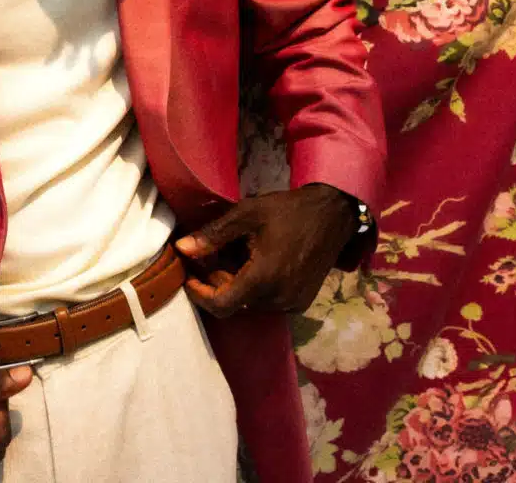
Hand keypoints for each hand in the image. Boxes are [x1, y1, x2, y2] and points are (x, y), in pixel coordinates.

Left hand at [175, 184, 357, 317]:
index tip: (188, 276)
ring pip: (249, 303)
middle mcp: (279, 299)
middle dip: (215, 283)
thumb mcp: (247, 214)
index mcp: (264, 278)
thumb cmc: (288, 211)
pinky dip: (253, 287)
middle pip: (234, 303)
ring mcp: (293, 303)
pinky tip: (252, 262)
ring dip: (234, 285)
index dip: (199, 295)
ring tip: (232, 254)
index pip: (222, 305)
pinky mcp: (301, 302)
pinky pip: (266, 302)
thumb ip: (213, 235)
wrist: (333, 215)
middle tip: (210, 256)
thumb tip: (182, 249)